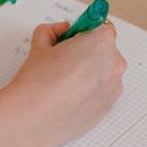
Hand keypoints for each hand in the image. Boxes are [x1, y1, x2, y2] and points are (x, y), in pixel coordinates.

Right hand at [0, 21, 126, 146]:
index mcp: (100, 41)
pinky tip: (68, 98)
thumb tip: (63, 30)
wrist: (31, 119)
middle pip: (103, 51)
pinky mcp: (109, 107)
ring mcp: (114, 87)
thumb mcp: (39, 44)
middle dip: (87, 54)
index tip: (73, 39)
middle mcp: (114, 63)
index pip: (99, 27)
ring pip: (103, 73)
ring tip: (63, 85)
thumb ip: (53, 30)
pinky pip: (101, 93)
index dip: (83, 33)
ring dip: (89, 74)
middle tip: (63, 64)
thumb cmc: (37, 82)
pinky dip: (89, 93)